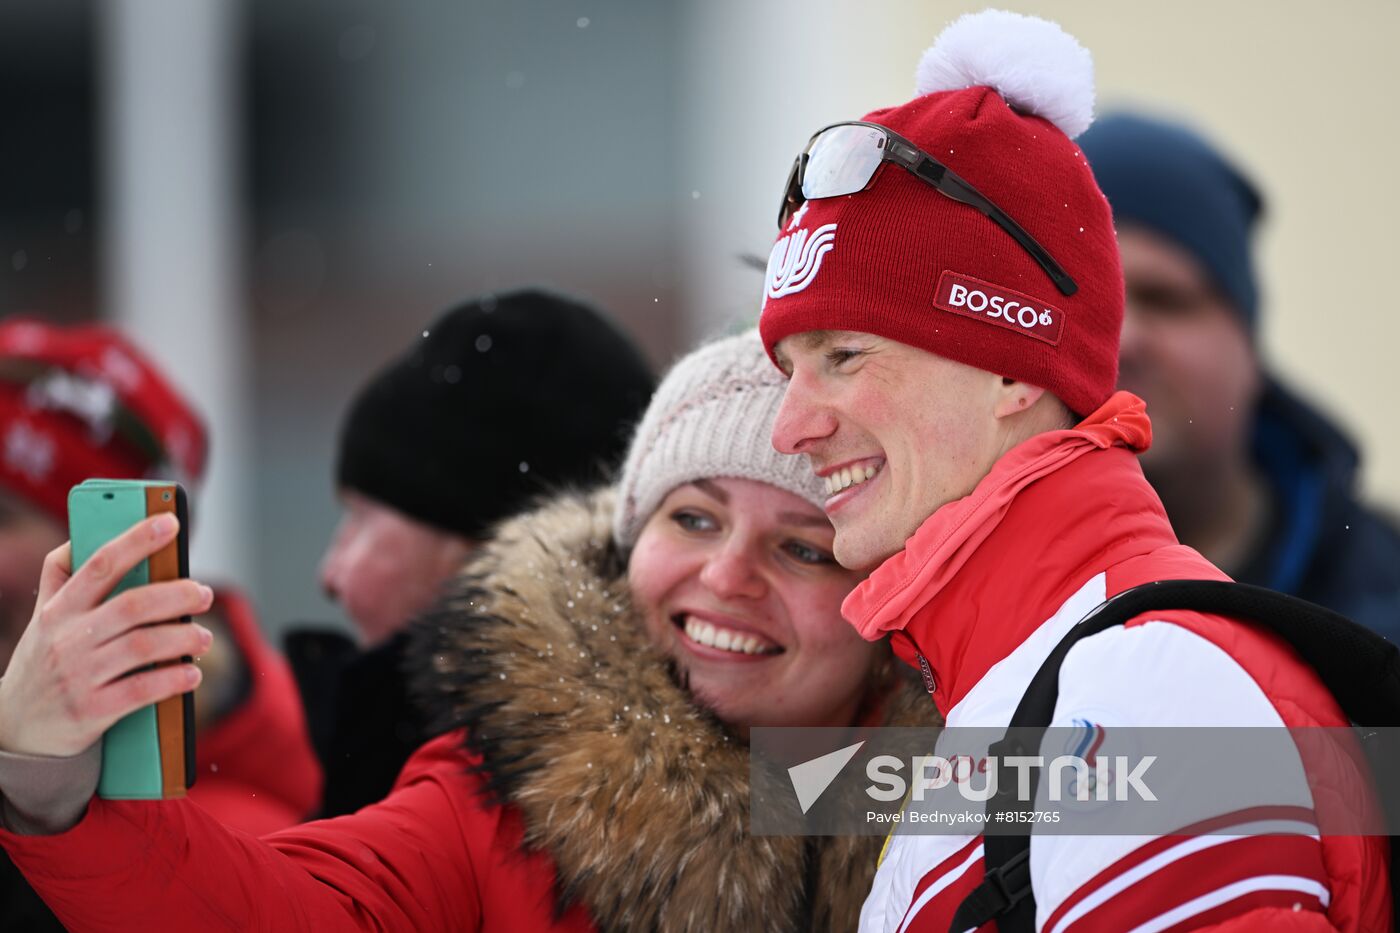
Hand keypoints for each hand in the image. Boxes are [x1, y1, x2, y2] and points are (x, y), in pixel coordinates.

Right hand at [0, 513, 213, 757]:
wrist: (16, 727)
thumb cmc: (43, 661)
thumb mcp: (43, 616)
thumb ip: (62, 575)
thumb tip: (84, 534)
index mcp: (58, 610)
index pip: (101, 565)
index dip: (137, 539)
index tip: (171, 521)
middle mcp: (67, 639)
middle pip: (133, 606)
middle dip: (177, 595)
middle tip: (204, 594)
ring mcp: (78, 676)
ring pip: (142, 646)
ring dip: (183, 637)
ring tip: (203, 636)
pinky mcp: (91, 711)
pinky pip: (141, 689)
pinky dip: (173, 679)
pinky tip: (191, 673)